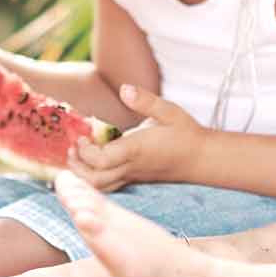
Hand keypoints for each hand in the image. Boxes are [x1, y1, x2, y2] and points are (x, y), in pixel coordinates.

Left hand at [65, 84, 205, 192]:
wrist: (202, 159)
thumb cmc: (186, 133)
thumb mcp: (169, 111)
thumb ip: (145, 101)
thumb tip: (124, 89)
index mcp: (137, 150)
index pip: (102, 160)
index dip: (85, 151)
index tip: (82, 136)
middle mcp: (132, 166)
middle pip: (96, 179)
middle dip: (78, 167)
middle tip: (73, 149)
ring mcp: (133, 176)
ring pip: (102, 187)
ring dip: (84, 174)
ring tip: (78, 157)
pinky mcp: (135, 179)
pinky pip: (110, 186)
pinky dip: (95, 178)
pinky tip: (92, 164)